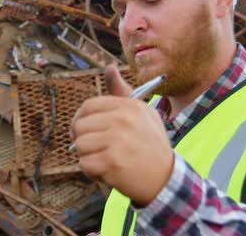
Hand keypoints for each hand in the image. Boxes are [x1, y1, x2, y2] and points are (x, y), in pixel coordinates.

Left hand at [70, 65, 173, 205]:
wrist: (166, 179)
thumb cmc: (150, 145)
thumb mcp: (142, 113)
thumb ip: (121, 93)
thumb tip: (109, 67)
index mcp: (128, 106)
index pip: (88, 106)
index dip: (81, 120)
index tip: (86, 132)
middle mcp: (123, 120)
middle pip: (79, 126)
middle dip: (84, 141)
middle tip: (100, 150)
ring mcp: (117, 140)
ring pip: (79, 146)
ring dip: (89, 157)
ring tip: (107, 161)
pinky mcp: (111, 161)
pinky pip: (84, 164)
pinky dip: (92, 172)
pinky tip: (108, 172)